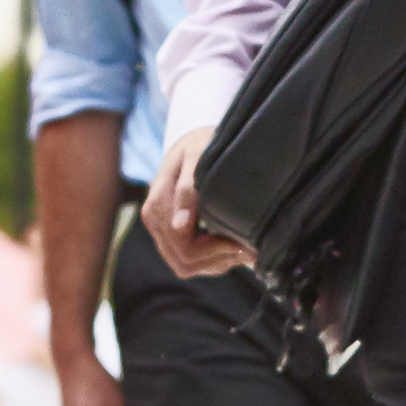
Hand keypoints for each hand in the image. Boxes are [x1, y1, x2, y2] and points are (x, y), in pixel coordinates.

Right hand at [144, 121, 250, 280]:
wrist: (189, 140)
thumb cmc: (197, 145)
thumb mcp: (195, 157)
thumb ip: (186, 190)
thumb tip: (180, 225)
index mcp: (158, 207)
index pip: (185, 248)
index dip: (215, 252)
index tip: (243, 243)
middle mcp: (156, 223)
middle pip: (185, 263)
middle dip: (218, 260)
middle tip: (249, 250)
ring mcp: (161, 230)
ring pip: (186, 266)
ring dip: (216, 262)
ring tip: (243, 249)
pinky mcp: (170, 234)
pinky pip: (188, 259)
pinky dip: (211, 259)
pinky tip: (231, 246)